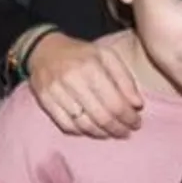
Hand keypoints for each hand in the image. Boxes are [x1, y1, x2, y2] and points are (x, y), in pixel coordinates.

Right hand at [26, 31, 143, 138]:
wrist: (44, 49)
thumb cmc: (81, 54)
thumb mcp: (107, 56)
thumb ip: (125, 79)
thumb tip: (137, 105)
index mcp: (91, 67)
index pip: (115, 102)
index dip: (128, 117)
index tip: (136, 123)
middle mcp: (72, 80)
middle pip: (101, 116)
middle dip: (118, 128)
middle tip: (126, 132)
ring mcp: (55, 92)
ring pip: (84, 124)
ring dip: (101, 133)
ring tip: (111, 133)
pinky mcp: (44, 101)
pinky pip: (66, 125)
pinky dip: (81, 131)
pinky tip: (91, 129)